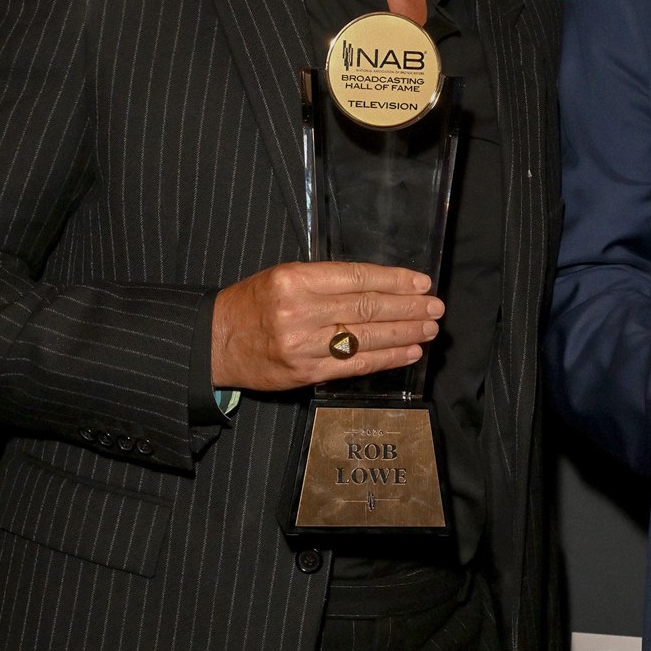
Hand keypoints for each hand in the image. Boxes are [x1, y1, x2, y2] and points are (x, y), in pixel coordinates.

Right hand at [211, 261, 442, 391]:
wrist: (215, 342)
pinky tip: (408, 352)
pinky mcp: (305, 374)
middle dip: (407, 308)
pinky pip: (354, 366)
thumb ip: (328, 280)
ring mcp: (303, 346)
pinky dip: (386, 359)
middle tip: (435, 307)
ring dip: (404, 333)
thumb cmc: (254, 303)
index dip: (394, 281)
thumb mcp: (284, 276)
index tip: (421, 283)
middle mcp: (300, 312)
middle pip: (366, 308)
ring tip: (429, 328)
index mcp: (295, 280)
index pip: (357, 278)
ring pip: (365, 338)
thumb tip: (381, 285)